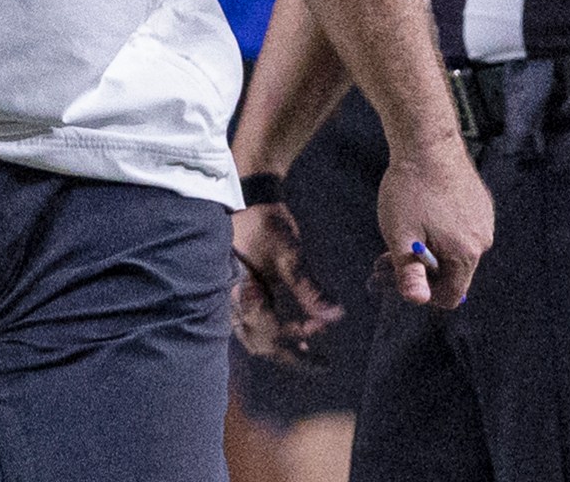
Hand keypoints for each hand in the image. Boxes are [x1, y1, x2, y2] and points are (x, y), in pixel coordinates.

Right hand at [230, 202, 341, 363]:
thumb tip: (336, 315)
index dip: (298, 331)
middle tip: (324, 365)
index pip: (269, 328)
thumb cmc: (264, 226)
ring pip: (257, 339)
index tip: (324, 326)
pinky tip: (302, 339)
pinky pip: (257, 327)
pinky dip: (278, 336)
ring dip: (285, 350)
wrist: (248, 204)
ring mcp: (234, 303)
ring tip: (314, 359)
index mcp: (239, 294)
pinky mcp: (242, 299)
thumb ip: (309, 287)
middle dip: (292, 356)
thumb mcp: (289, 254)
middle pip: (261, 343)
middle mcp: (232, 305)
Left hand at [377, 141, 490, 308]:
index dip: (423, 293)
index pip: (450, 295)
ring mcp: (484, 220)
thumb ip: (409, 273)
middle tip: (389, 256)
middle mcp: (482, 239)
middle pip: (453, 273)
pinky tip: (423, 211)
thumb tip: (418, 301)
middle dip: (422, 269)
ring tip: (404, 229)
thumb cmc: (410, 189)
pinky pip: (461, 231)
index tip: (399, 274)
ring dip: (430, 249)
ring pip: (455, 251)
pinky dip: (441, 231)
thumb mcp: (401, 236)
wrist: (428, 142)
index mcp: (466, 253)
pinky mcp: (480, 203)